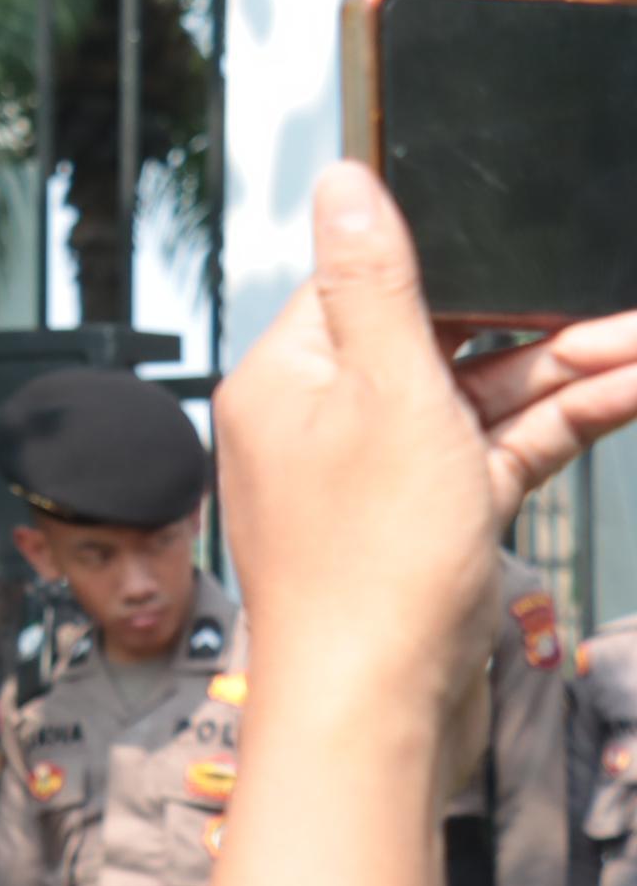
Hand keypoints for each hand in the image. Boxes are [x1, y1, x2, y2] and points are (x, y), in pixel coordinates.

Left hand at [218, 164, 636, 710]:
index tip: (540, 245)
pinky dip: (561, 424)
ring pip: (483, 394)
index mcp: (284, 377)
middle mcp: (320, 417)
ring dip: (570, 372)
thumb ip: (376, 281)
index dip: (461, 264)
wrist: (378, 707)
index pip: (367, 283)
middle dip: (543, 323)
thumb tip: (339, 178)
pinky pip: (498, 448)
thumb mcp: (388, 389)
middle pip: (441, 337)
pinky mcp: (427, 517)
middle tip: (623, 313)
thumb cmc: (365, 563)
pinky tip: (631, 390)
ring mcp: (377, 470)